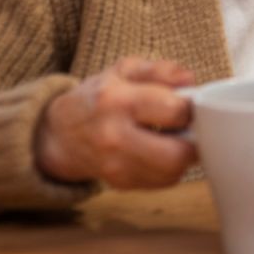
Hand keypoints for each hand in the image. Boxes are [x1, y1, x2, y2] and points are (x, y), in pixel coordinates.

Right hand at [34, 57, 196, 187]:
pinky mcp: (121, 184)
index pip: (174, 111)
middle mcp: (114, 138)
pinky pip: (163, 182)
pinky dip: (170, 168)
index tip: (186, 103)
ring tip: (174, 138)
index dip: (189, 106)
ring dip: (183, 156)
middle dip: (192, 139)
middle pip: (177, 154)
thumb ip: (160, 69)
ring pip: (173, 173)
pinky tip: (160, 151)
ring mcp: (116, 166)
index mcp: (117, 101)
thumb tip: (190, 80)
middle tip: (188, 128)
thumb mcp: (125, 70)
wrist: (60, 133)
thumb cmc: (99, 96)